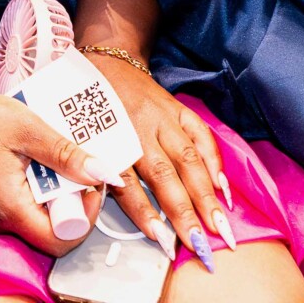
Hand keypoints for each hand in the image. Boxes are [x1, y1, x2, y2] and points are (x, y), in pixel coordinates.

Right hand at [0, 86, 110, 256]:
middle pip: (53, 233)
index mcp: (9, 207)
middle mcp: (1, 221)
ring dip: (59, 197)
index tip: (90, 186)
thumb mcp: (30, 129)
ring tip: (59, 162)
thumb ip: (66, 155)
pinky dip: (44, 192)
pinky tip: (42, 165)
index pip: (60, 239)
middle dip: (74, 205)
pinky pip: (29, 210)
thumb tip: (102, 174)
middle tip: (78, 170)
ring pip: (42, 222)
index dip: (85, 217)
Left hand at [97, 56, 219, 263]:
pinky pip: (200, 135)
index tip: (162, 240)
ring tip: (220, 224)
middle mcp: (137, 130)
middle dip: (185, 212)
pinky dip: (214, 161)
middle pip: (164, 176)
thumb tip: (97, 207)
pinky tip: (224, 188)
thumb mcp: (78, 135)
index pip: (128, 184)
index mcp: (109, 140)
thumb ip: (89, 169)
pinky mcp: (178, 108)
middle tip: (202, 244)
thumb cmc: (89, 107)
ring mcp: (162, 118)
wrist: (106, 60)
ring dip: (206, 194)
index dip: (145, 214)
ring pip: (187, 158)